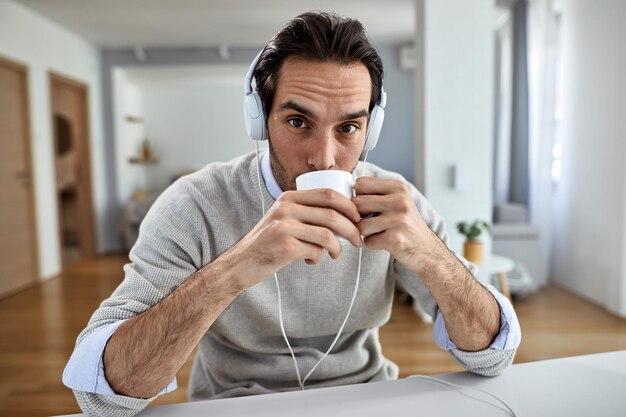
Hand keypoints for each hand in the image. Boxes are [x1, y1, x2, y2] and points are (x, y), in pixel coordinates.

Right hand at [225, 189, 362, 289]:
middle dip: (352, 228)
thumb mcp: (283, 218)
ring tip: (336, 254)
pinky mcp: (284, 246)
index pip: (328, 194)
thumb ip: (306, 212)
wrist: (241, 263)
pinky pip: (315, 251)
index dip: (349, 206)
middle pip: (332, 213)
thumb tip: (346, 216)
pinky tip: (311, 260)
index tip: (358, 219)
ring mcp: (284, 226)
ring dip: (338, 247)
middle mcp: (286, 208)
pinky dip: (319, 258)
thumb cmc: (269, 242)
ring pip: (327, 234)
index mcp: (289, 198)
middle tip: (358, 240)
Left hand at [353, 177, 436, 271]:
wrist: (427, 250)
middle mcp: (400, 200)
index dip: (357, 196)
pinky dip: (372, 244)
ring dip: (364, 232)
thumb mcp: (397, 201)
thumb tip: (342, 193)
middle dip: (358, 216)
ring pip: (360, 225)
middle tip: (369, 222)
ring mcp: (399, 220)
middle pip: (357, 203)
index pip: (360, 183)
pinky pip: (368, 241)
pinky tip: (384, 242)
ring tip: (378, 232)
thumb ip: (375, 194)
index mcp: (398, 187)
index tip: (365, 207)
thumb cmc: (405, 225)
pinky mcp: (396, 239)